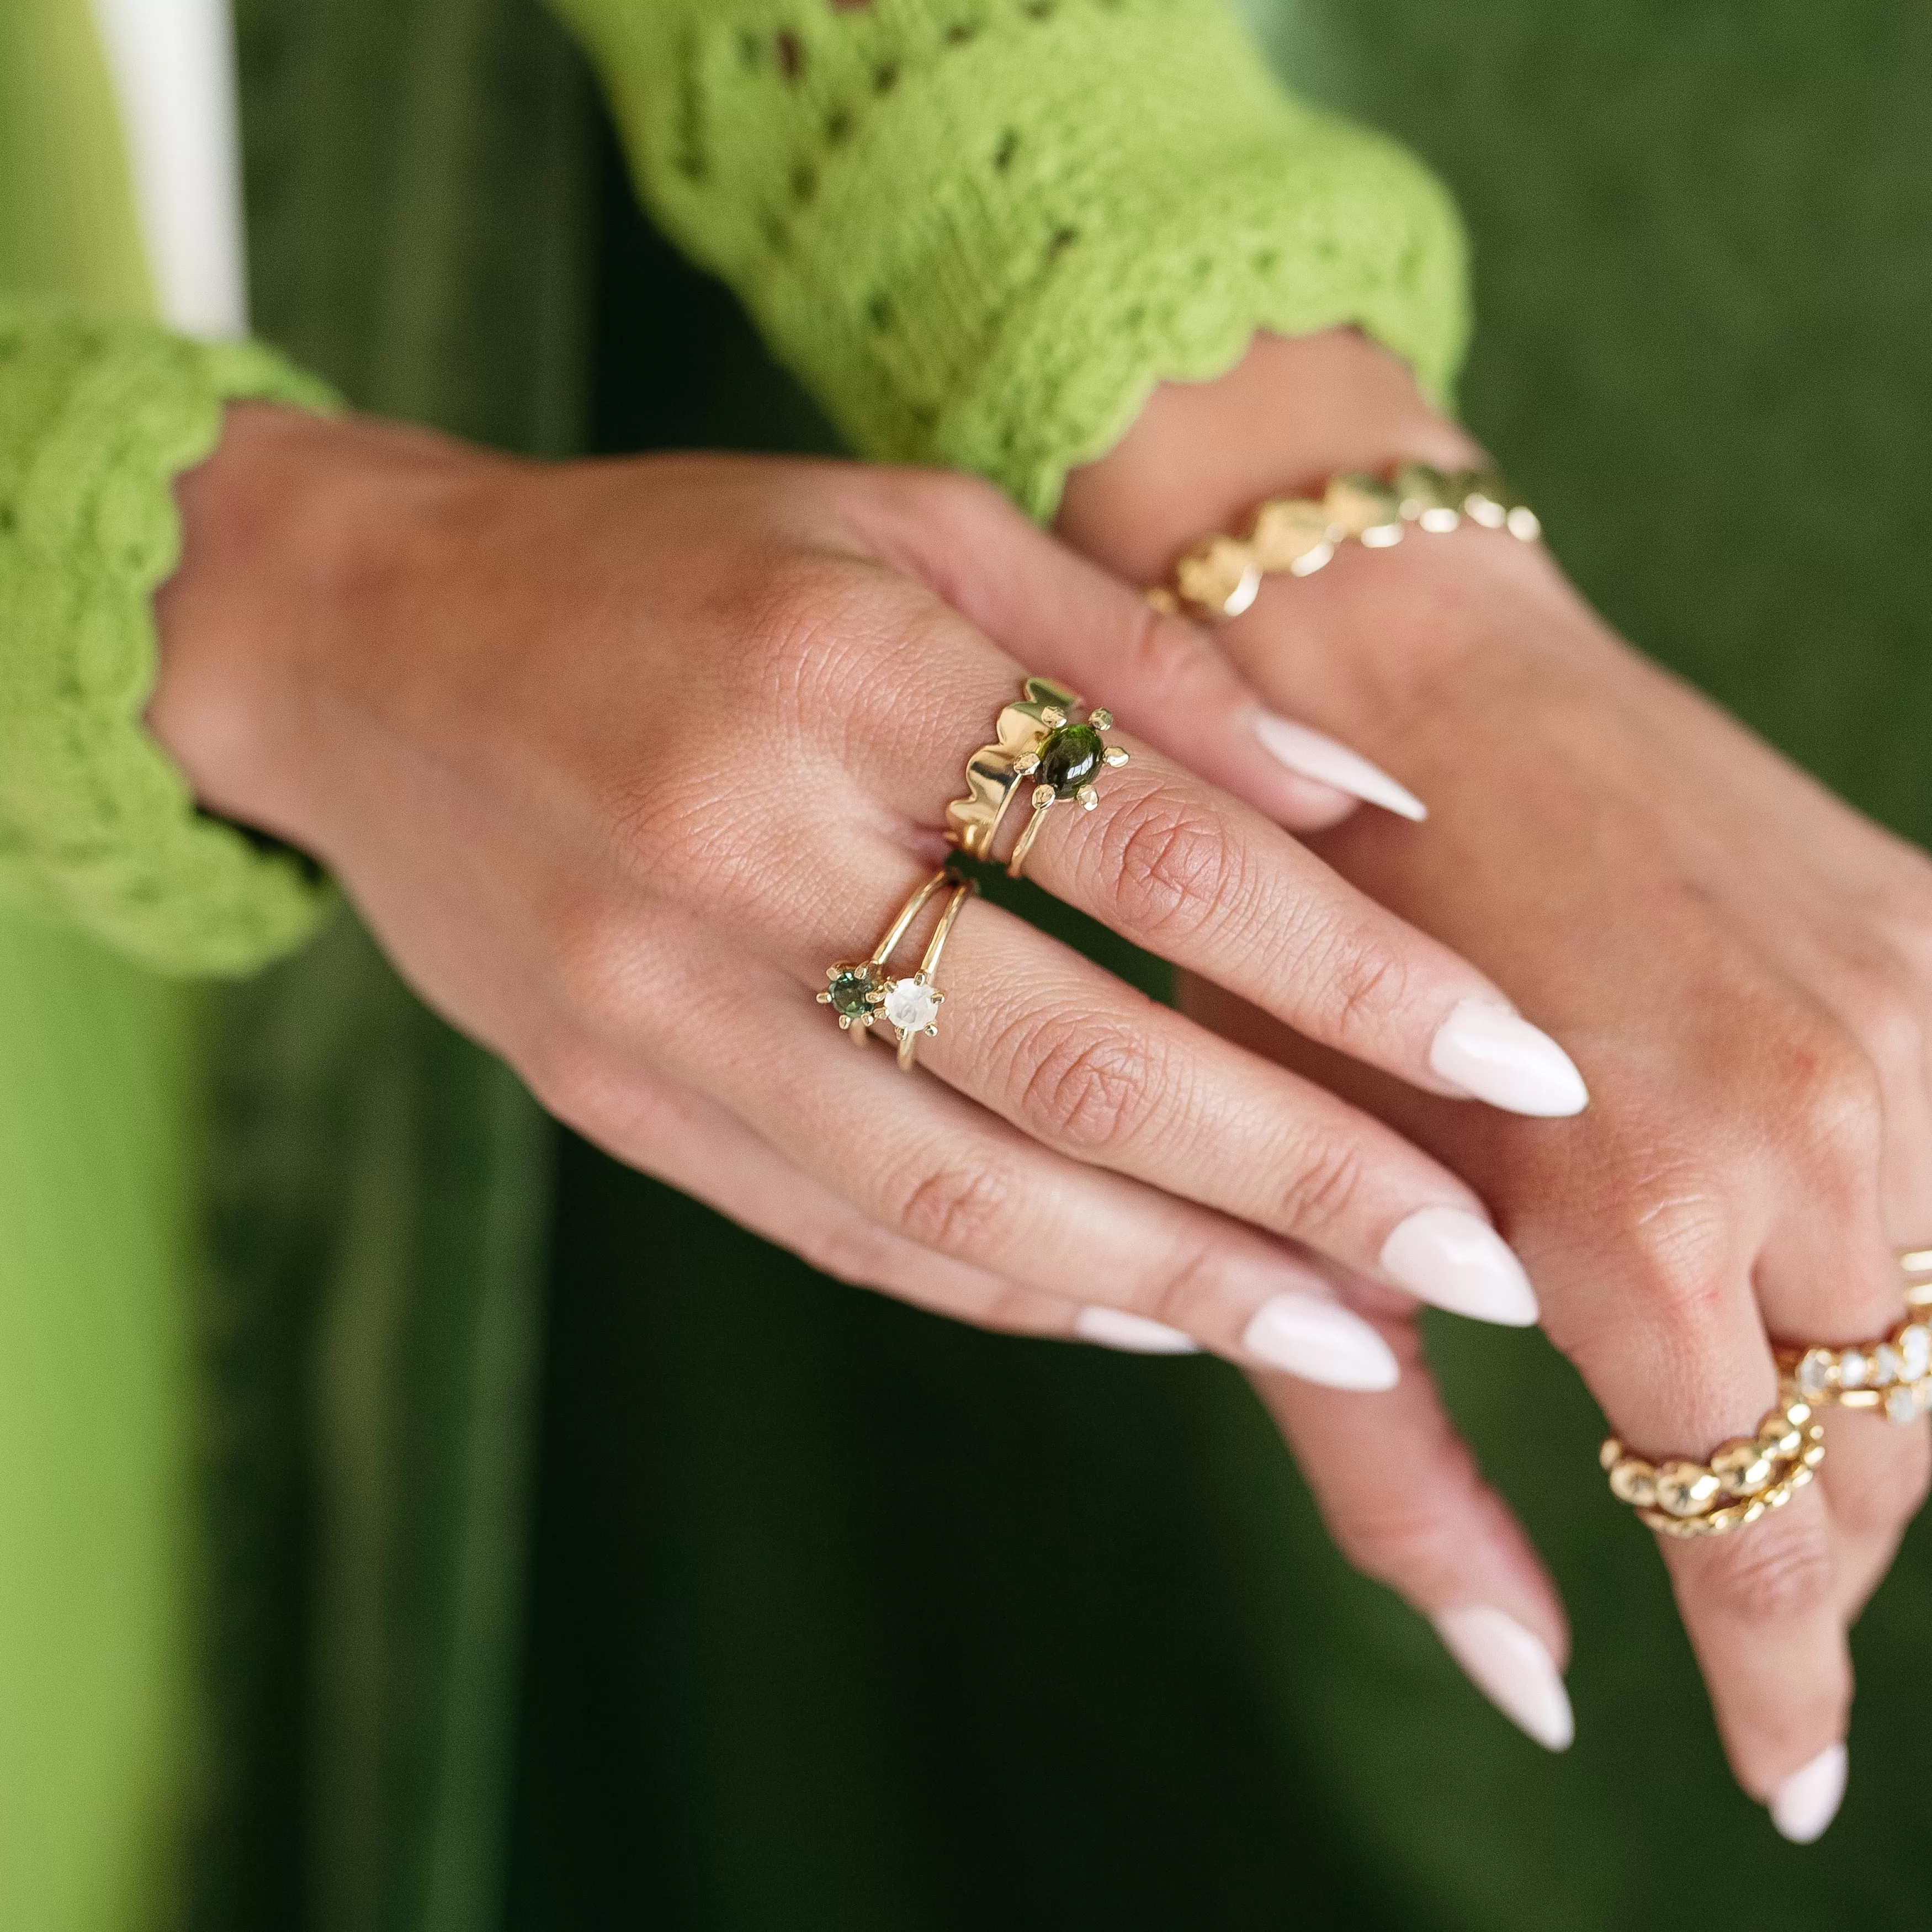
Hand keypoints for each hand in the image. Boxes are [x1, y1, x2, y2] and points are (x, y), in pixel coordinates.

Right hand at [150, 406, 1584, 1407]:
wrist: (374, 652)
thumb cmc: (674, 564)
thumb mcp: (909, 531)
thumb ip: (1142, 660)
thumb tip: (1374, 813)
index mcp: (841, 669)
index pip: (1158, 858)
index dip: (1359, 980)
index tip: (1519, 1075)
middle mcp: (739, 851)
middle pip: (1078, 1071)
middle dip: (1308, 1186)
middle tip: (1485, 1272)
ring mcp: (657, 1004)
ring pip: (964, 1198)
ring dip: (1182, 1284)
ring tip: (1355, 1337)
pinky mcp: (614, 1103)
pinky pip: (849, 1232)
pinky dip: (1022, 1290)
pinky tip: (1155, 1311)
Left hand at [1063, 329, 1931, 1831]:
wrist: (1400, 681)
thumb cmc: (1301, 944)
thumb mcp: (1308, 1202)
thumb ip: (1394, 1457)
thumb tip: (1520, 1687)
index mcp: (1642, 1215)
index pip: (1757, 1531)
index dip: (1774, 1679)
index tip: (1775, 1777)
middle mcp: (1818, 1129)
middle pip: (1882, 1457)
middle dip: (1809, 1551)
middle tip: (1742, 1590)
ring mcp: (1902, 1026)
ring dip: (1872, 1422)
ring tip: (1773, 1448)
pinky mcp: (1931, 940)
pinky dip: (1921, 1275)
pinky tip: (1835, 1282)